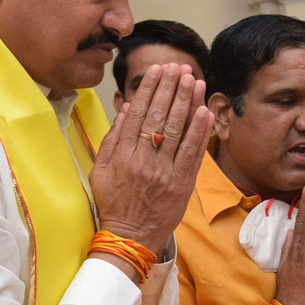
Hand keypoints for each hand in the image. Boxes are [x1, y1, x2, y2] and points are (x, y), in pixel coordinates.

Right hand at [91, 63, 212, 259]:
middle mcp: (144, 161)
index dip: (149, 90)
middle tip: (178, 67)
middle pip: (160, 117)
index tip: (157, 70)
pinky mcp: (181, 184)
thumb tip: (126, 109)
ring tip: (194, 80)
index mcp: (122, 155)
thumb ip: (112, 139)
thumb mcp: (100, 171)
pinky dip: (199, 132)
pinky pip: (192, 154)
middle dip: (170, 88)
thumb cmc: (114, 204)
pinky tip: (205, 111)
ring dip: (187, 103)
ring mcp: (164, 172)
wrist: (130, 237)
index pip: (138, 114)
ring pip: (178, 131)